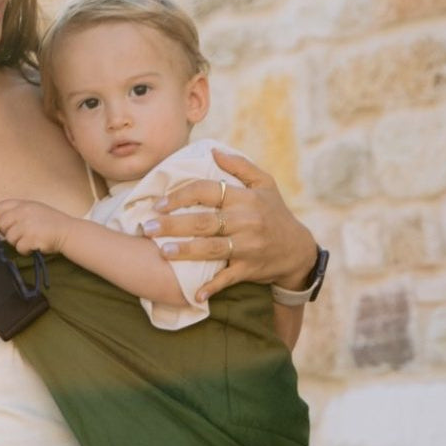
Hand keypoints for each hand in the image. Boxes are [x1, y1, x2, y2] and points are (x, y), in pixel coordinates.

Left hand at [0, 198, 73, 254]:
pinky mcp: (31, 238)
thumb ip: (19, 212)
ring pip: (9, 238)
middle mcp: (23, 212)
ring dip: (18, 243)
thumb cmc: (51, 223)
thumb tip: (0, 221)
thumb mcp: (35, 209)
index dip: (1, 218)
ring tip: (30, 240)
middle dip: (7, 232)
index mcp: (23, 204)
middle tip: (19, 236)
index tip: (8, 224)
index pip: (1, 207)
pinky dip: (26, 250)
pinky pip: (19, 248)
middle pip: (2, 224)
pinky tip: (34, 246)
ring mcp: (27, 225)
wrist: (67, 232)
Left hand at [147, 149, 316, 301]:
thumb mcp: (265, 184)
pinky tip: (194, 294)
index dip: (181, 196)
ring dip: (186, 251)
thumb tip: (213, 151)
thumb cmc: (275, 213)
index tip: (159, 204)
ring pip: (211, 249)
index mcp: (245, 199)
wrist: (297, 250)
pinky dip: (212, 287)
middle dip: (173, 225)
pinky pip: (227, 278)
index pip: (208, 191)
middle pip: (204, 221)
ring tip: (162, 251)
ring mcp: (248, 246)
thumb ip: (240, 166)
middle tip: (148, 228)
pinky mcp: (249, 268)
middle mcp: (246, 221)